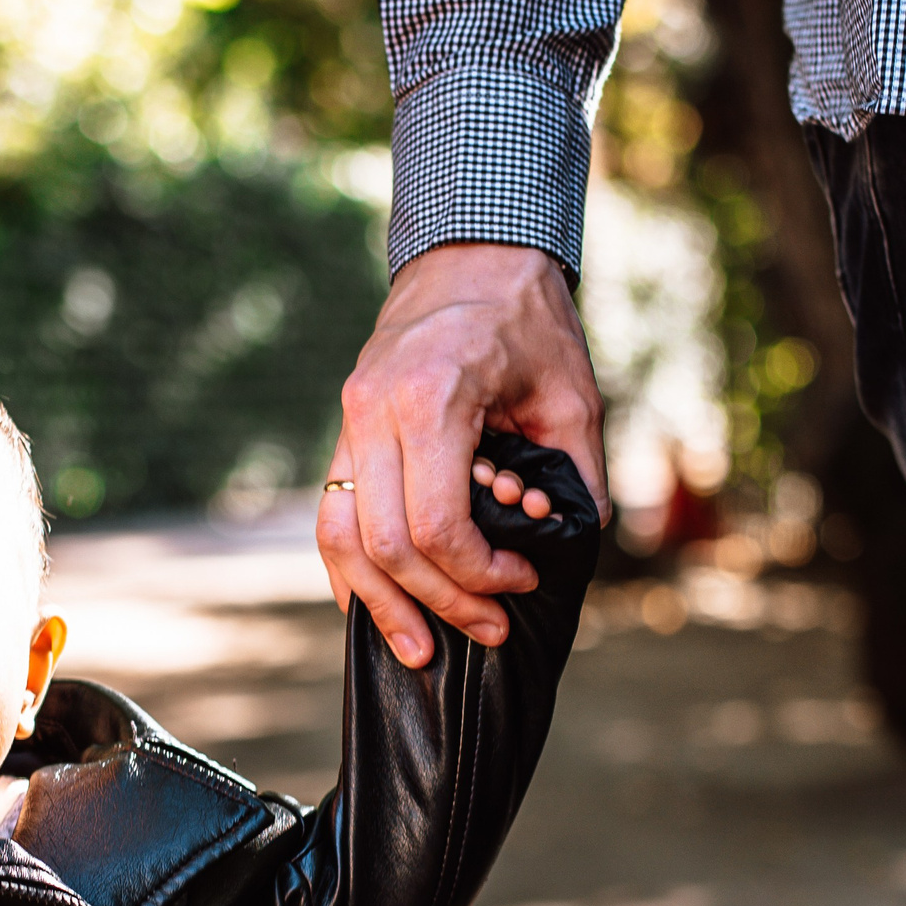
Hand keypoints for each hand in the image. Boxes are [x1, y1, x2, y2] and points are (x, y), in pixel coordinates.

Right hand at [326, 242, 606, 663]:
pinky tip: (377, 606)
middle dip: (440, 601)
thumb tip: (574, 544)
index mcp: (430, 399)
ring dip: (380, 604)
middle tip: (491, 629)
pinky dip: (351, 569)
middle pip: (385, 544)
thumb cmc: (527, 319)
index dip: (478, 575)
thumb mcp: (572, 394)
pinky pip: (330, 515)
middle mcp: (373, 412)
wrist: (470, 255)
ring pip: (339, 539)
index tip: (522, 580)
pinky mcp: (343, 430)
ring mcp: (348, 420)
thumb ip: (575, 473)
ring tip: (420, 651)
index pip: (435, 526)